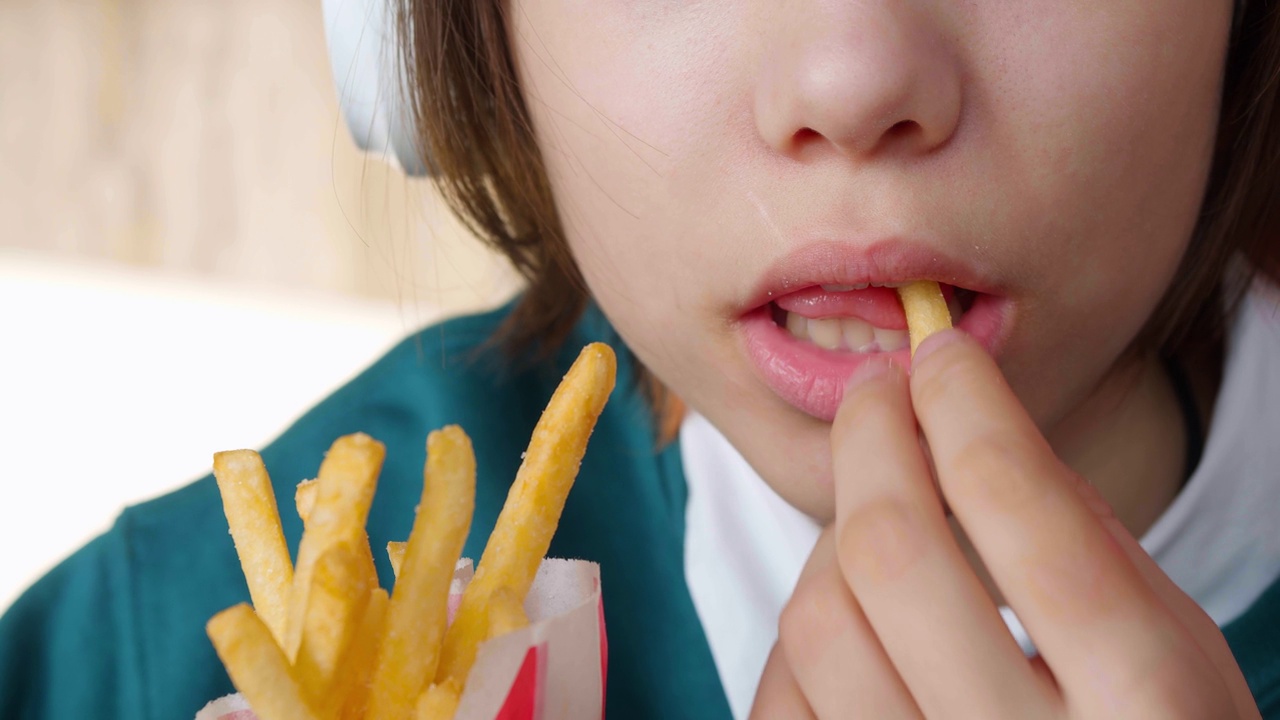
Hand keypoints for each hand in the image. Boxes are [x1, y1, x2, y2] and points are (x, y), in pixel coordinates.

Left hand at [751, 329, 1259, 718]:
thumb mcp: (1177, 650)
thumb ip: (1089, 543)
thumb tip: (971, 419)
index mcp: (1145, 707)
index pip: (1018, 509)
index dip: (963, 404)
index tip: (940, 353)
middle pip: (892, 554)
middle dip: (873, 440)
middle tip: (880, 393)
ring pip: (818, 623)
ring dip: (835, 538)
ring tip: (877, 514)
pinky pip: (782, 697)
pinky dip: (809, 633)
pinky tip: (855, 611)